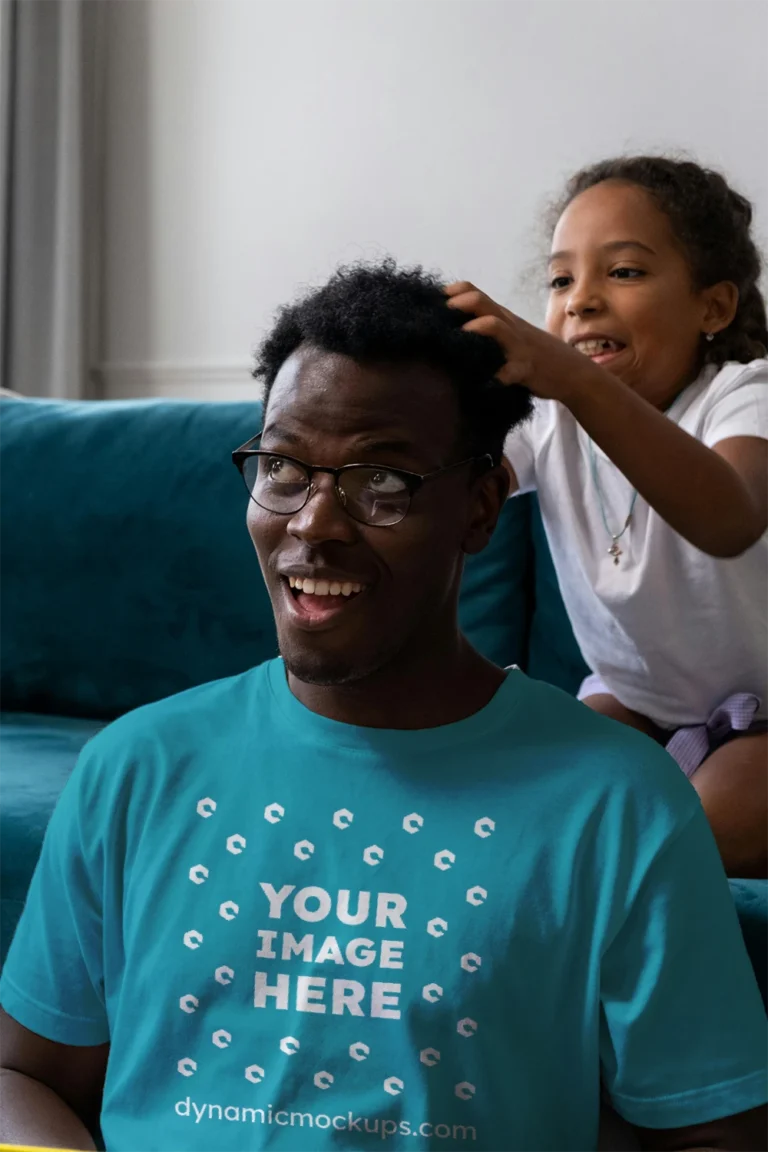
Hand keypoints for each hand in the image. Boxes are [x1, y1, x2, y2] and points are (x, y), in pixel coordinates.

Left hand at [445, 281, 600, 403]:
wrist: (571, 371)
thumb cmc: (534, 354)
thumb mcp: (510, 336)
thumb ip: (488, 330)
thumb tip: (450, 332)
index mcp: (502, 317)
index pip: (474, 292)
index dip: (452, 293)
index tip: (431, 302)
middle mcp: (508, 326)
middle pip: (482, 302)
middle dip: (458, 304)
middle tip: (438, 316)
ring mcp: (517, 346)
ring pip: (496, 326)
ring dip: (475, 329)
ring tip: (459, 339)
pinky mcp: (525, 369)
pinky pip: (509, 372)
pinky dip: (494, 378)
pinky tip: (482, 384)